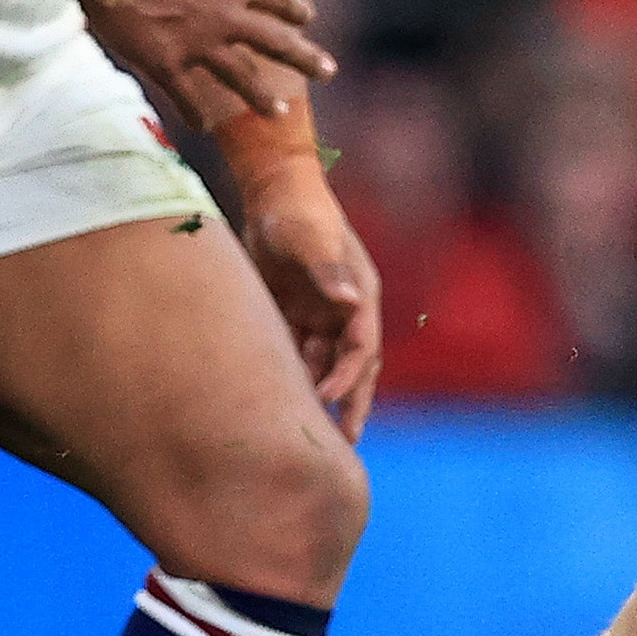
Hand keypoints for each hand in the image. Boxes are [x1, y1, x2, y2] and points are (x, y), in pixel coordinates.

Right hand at [85, 0, 335, 127]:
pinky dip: (195, 113)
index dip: (295, 9)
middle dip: (305, 58)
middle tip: (328, 72)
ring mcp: (198, 43)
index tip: (306, 19)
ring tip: (279, 114)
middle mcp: (225, 15)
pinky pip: (186, 96)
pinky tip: (204, 127)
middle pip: (277, 42)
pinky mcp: (165, 62)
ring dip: (261, 97)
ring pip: (241, 77)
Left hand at [244, 179, 382, 437]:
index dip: (349, 377)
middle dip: (351, 403)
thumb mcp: (312, 239)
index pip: (362, 348)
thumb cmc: (298, 213)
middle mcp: (345, 311)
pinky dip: (290, 375)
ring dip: (316, 393)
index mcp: (359, 297)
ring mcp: (320, 313)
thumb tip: (352, 302)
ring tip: (304, 431)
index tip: (327, 399)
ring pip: (323, 364)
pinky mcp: (294, 312)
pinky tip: (274, 399)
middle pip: (352, 366)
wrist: (275, 192)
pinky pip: (295, 352)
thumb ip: (329, 269)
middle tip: (346, 443)